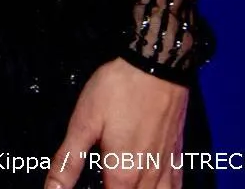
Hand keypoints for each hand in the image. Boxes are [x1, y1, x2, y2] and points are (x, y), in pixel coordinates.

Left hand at [47, 58, 189, 188]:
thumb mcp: (83, 123)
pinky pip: (175, 188)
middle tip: (101, 180)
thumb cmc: (116, 91)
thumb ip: (68, 161)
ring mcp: (166, 168)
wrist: (156, 66)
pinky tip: (153, 187)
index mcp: (122, 174)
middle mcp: (148, 178)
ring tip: (121, 183)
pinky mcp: (177, 156)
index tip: (87, 185)